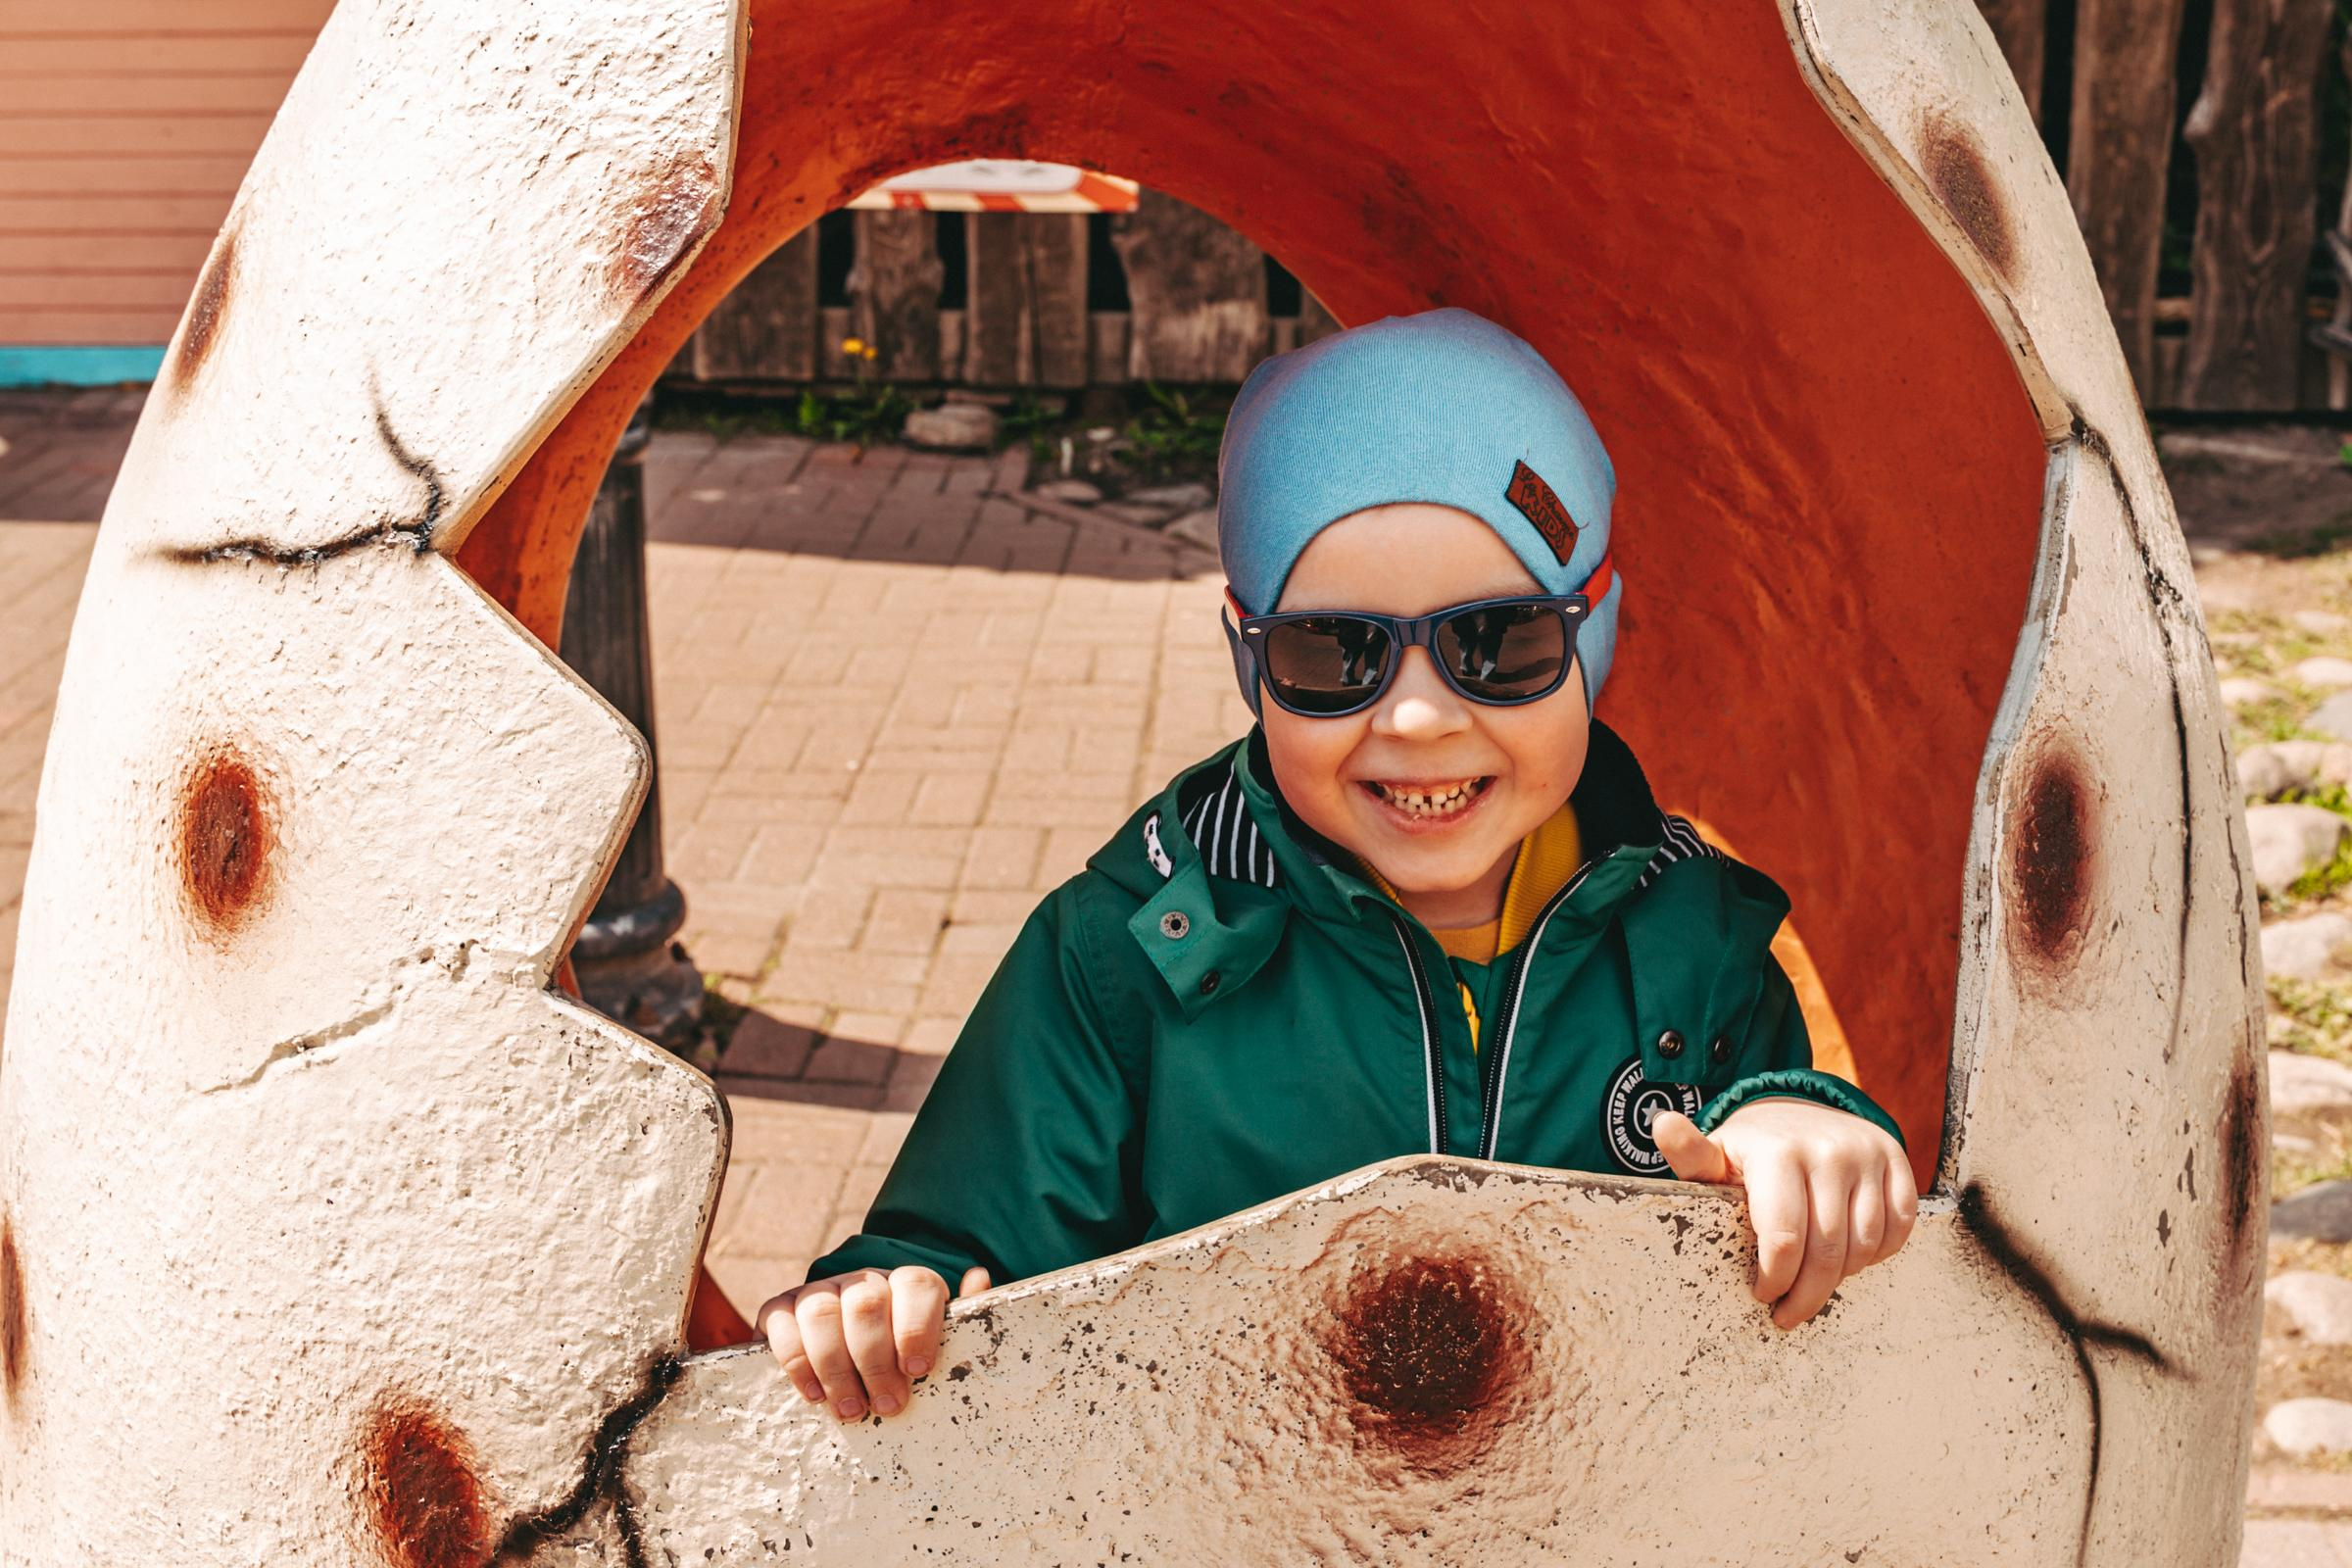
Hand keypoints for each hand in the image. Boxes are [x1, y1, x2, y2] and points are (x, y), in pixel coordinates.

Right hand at [758, 1263, 991, 1419]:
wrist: (844, 1343)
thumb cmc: (902, 1353)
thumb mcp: (936, 1340)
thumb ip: (961, 1316)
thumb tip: (978, 1276)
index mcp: (905, 1284)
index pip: (915, 1285)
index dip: (917, 1326)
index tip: (918, 1371)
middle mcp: (861, 1280)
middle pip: (867, 1303)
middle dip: (876, 1360)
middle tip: (887, 1406)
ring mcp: (819, 1291)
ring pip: (822, 1313)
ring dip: (836, 1367)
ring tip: (852, 1410)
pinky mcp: (780, 1309)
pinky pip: (781, 1325)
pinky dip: (797, 1362)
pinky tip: (815, 1395)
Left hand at [1653, 1099, 1916, 1329]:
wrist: (1798, 1113)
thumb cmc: (1750, 1152)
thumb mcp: (1716, 1155)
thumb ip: (1689, 1152)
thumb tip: (1662, 1125)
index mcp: (1778, 1152)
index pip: (1784, 1239)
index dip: (1774, 1279)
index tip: (1762, 1295)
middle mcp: (1828, 1149)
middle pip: (1827, 1251)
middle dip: (1807, 1295)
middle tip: (1789, 1314)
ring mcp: (1866, 1154)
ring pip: (1865, 1244)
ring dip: (1841, 1277)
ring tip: (1816, 1283)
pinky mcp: (1896, 1160)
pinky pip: (1899, 1227)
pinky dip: (1877, 1254)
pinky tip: (1849, 1258)